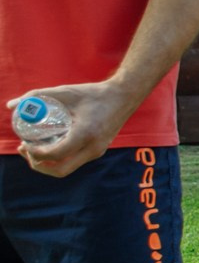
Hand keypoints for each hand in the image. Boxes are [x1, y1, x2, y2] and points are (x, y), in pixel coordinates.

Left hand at [11, 81, 136, 177]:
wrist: (124, 97)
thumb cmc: (93, 93)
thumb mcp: (64, 92)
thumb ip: (36, 96)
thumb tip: (11, 106)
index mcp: (85, 134)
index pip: (55, 154)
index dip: (35, 153)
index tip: (24, 143)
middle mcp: (93, 147)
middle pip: (60, 170)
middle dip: (38, 165)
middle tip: (26, 151)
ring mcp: (97, 151)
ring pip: (67, 168)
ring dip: (48, 164)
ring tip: (35, 149)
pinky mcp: (98, 151)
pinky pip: (74, 161)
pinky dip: (59, 159)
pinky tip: (51, 145)